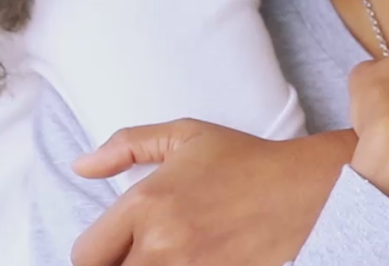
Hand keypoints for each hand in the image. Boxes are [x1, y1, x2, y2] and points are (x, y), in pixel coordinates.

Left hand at [68, 120, 353, 265]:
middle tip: (135, 255)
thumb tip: (81, 166)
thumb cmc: (246, 161)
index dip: (95, 255)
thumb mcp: (186, 136)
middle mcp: (163, 243)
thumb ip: (127, 145)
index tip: (111, 250)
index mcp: (147, 202)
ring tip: (165, 257)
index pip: (86, 254)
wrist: (307, 190)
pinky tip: (188, 262)